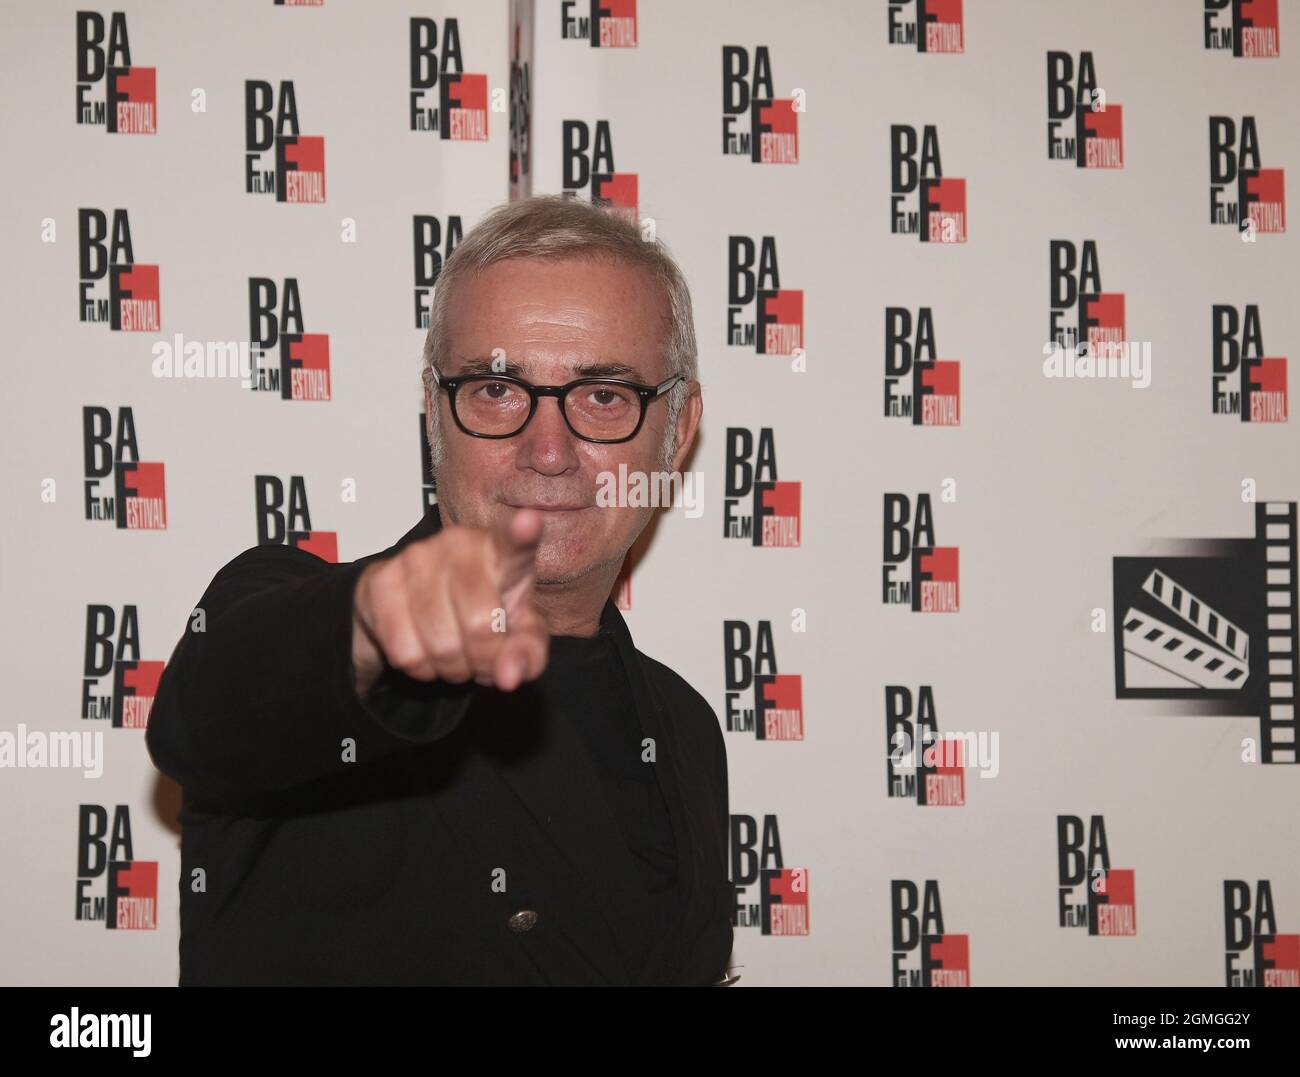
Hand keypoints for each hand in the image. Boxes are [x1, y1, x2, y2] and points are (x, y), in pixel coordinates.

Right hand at [351, 509, 549, 695]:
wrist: (419, 606)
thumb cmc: (485, 614)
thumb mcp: (518, 635)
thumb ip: (527, 654)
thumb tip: (508, 676)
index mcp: (504, 552)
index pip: (514, 543)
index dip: (523, 534)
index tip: (529, 522)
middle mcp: (460, 544)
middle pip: (479, 625)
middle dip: (483, 660)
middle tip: (480, 658)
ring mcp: (416, 557)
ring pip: (440, 645)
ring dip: (451, 668)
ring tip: (454, 654)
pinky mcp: (380, 579)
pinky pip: (404, 652)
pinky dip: (420, 668)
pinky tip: (425, 650)